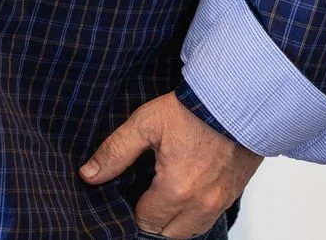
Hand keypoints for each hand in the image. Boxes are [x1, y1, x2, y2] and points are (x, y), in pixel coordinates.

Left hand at [79, 91, 261, 238]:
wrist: (236, 99)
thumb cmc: (192, 109)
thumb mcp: (146, 123)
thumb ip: (116, 151)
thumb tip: (89, 174)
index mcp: (176, 189)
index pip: (146, 221)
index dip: (134, 207)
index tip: (131, 190)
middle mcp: (200, 204)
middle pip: (167, 233)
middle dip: (153, 218)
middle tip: (145, 193)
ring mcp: (219, 202)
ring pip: (190, 231)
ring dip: (175, 220)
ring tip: (164, 194)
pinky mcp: (232, 195)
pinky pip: (209, 220)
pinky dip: (195, 214)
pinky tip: (186, 192)